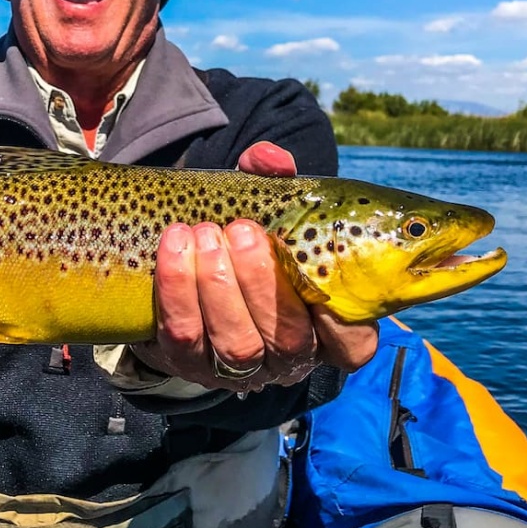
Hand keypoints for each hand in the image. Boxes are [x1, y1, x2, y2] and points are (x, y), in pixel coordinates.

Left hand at [130, 141, 377, 390]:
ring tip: (204, 235)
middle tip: (242, 230)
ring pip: (236, 344)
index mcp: (321, 327)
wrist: (182, 268)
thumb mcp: (265, 210)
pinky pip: (183, 336)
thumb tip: (270, 159)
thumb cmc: (242, 240)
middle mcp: (285, 357)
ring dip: (218, 286)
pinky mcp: (187, 364)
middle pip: (287, 341)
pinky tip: (173, 247)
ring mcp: (235, 367)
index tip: (319, 272)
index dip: (345, 323)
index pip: (353, 346)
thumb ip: (274, 182)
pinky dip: (177, 290)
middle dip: (262, 283)